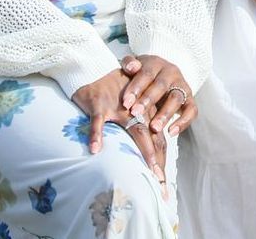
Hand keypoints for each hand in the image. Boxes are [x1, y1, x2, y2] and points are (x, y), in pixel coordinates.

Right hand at [72, 69, 167, 192]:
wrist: (92, 71)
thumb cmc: (110, 95)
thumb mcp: (126, 111)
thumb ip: (136, 131)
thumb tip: (145, 159)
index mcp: (144, 111)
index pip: (157, 138)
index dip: (161, 160)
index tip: (162, 183)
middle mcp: (137, 109)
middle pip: (151, 137)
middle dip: (156, 160)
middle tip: (160, 182)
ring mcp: (119, 106)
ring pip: (134, 129)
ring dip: (141, 149)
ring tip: (145, 170)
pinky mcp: (99, 104)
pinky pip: (98, 121)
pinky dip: (97, 134)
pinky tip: (95, 149)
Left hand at [120, 53, 195, 135]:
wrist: (160, 77)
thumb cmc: (141, 75)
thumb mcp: (133, 66)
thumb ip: (128, 63)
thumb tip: (132, 67)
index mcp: (156, 64)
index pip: (146, 74)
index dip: (136, 88)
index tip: (125, 103)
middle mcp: (171, 73)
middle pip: (160, 86)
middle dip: (148, 100)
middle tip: (135, 113)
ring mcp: (182, 86)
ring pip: (176, 98)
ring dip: (165, 114)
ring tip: (154, 128)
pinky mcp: (190, 100)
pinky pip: (191, 111)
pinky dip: (183, 122)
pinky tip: (171, 133)